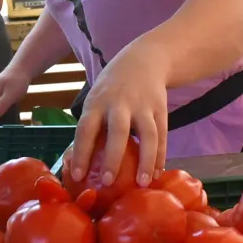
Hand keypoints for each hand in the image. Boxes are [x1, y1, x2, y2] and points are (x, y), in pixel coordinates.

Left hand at [67, 41, 168, 190]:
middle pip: (118, 131)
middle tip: (108, 182)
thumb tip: (82, 163)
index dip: (82, 152)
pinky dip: (161, 156)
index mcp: (97, 102)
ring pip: (148, 135)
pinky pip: (163, 136)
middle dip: (113, 158)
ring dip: (146, 161)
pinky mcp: (161, 109)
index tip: (79, 176)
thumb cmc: (113, 87)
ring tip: (143, 184)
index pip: (86, 128)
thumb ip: (93, 125)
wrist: (145, 59)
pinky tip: (157, 174)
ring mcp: (143, 106)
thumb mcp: (97, 98)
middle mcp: (120, 103)